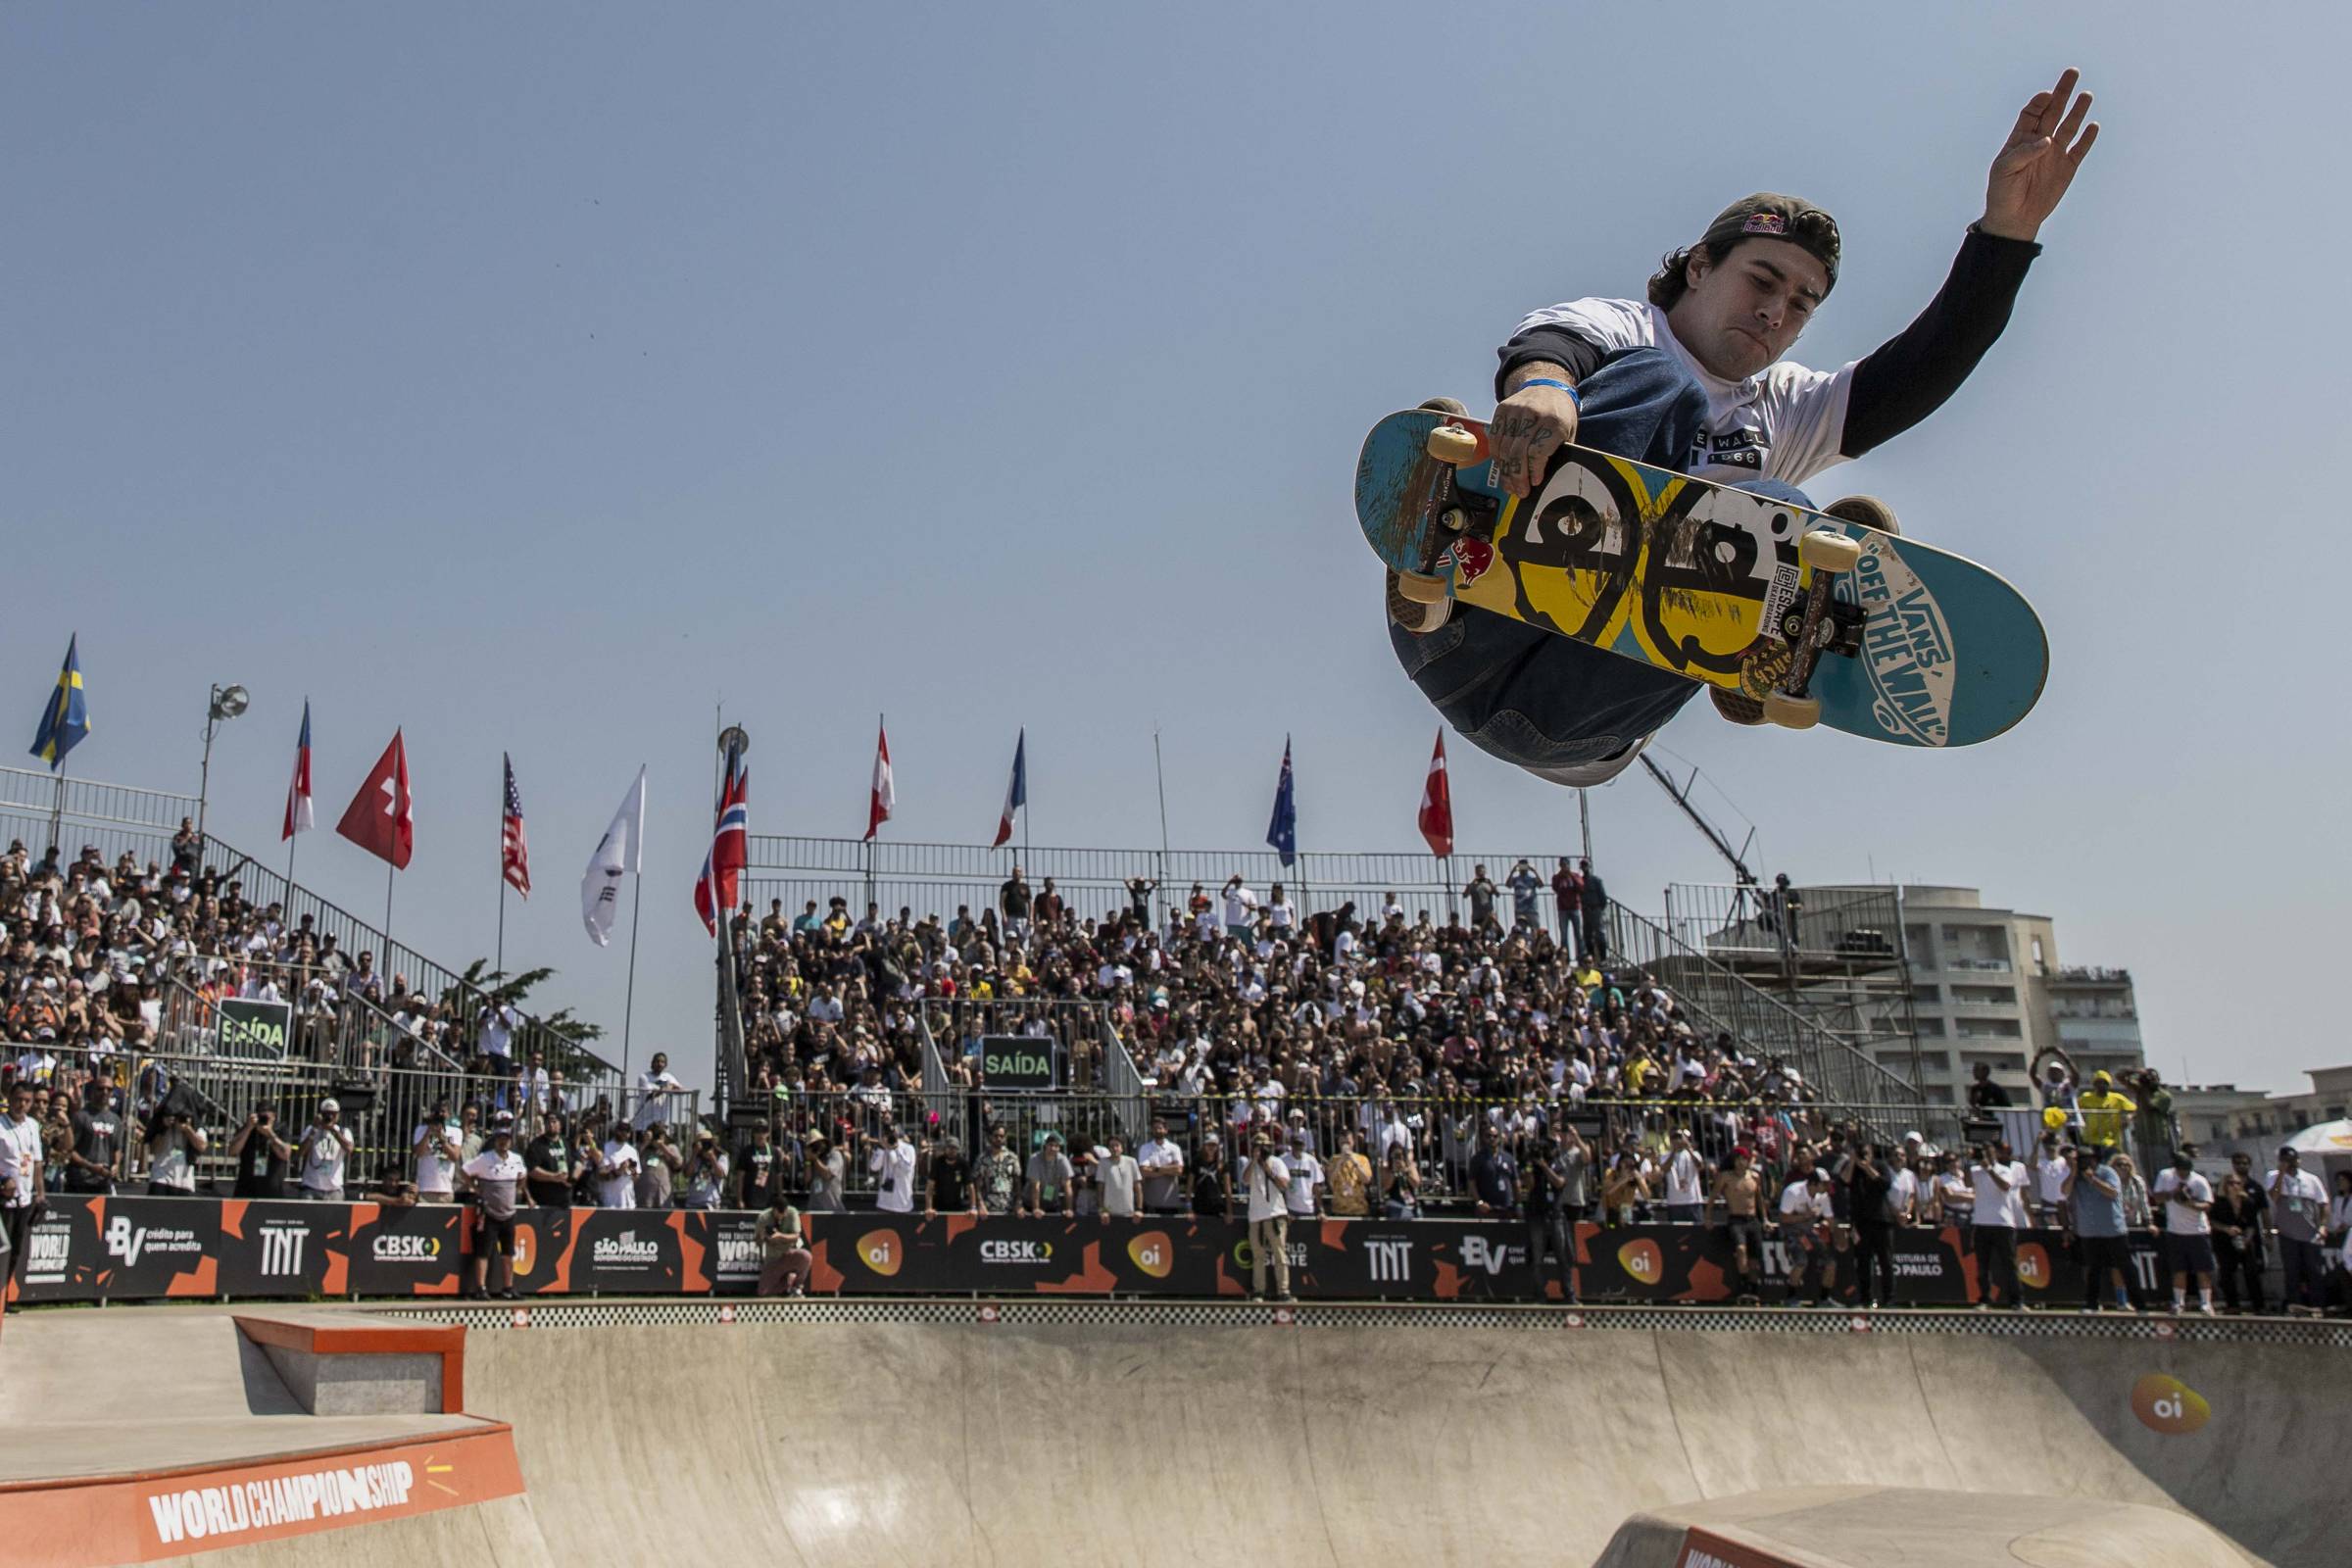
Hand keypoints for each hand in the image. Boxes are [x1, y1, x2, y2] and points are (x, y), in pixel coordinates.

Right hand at [1488, 384, 1578, 497]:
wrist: (1548, 387)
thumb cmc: (1559, 415)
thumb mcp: (1568, 433)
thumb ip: (1558, 453)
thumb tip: (1544, 480)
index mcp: (1554, 422)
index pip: (1538, 451)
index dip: (1533, 471)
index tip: (1533, 483)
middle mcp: (1533, 414)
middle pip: (1518, 452)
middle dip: (1517, 476)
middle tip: (1519, 491)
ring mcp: (1515, 410)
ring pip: (1504, 447)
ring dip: (1505, 470)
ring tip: (1509, 484)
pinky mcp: (1502, 409)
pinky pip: (1495, 438)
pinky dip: (1497, 455)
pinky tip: (1503, 465)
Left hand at [1981, 67, 2098, 240]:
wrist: (2013, 219)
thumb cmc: (2002, 193)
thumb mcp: (2004, 171)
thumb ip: (2023, 153)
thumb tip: (2047, 140)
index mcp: (2020, 139)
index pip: (2032, 113)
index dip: (2039, 102)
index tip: (2046, 95)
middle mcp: (2040, 142)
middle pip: (2053, 111)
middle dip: (2062, 92)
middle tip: (2072, 73)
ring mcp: (2055, 154)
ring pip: (2069, 126)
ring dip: (2077, 111)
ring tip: (2086, 95)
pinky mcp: (2067, 167)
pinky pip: (2080, 149)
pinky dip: (2087, 138)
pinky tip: (2093, 126)